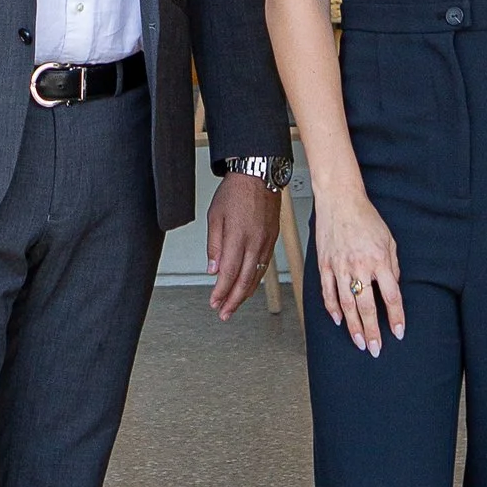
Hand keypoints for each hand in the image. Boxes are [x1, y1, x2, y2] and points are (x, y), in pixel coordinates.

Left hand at [205, 172, 282, 319]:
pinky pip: (264, 265)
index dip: (221, 292)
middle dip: (233, 300)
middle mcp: (254, 242)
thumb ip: (214, 245)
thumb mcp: (215, 216)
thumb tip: (213, 269)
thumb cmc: (235, 191)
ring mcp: (266, 242)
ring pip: (257, 275)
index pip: (229, 273)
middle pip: (245, 280)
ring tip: (234, 304)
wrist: (259, 174)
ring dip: (244, 293)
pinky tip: (249, 286)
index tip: (214, 302)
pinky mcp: (272, 239)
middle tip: (224, 313)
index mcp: (237, 236)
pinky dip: (255, 279)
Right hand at [315, 194, 404, 355]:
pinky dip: (332, 309)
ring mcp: (340, 267)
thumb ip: (392, 265)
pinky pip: (328, 293)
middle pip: (368, 307)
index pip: (391, 296)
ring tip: (359, 342)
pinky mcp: (325, 265)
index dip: (396, 317)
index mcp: (379, 260)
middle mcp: (360, 266)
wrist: (340, 201)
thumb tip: (392, 286)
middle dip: (373, 331)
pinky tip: (339, 320)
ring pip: (347, 305)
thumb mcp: (389, 240)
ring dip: (354, 327)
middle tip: (376, 349)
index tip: (398, 332)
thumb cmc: (366, 218)